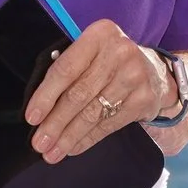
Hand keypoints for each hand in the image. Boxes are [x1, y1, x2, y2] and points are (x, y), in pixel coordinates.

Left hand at [25, 19, 173, 162]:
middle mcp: (119, 53)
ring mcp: (135, 77)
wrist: (155, 72)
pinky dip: (87, 139)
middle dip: (55, 122)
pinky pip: (108, 125)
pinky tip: (73, 148)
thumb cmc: (110, 62)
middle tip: (39, 143)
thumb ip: (68, 68)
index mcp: (100, 34)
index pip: (66, 69)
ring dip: (69, 136)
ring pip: (92, 113)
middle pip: (78, 94)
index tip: (31, 118)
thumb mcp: (91, 52)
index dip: (46, 95)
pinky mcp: (143, 100)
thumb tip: (39, 110)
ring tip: (51, 152)